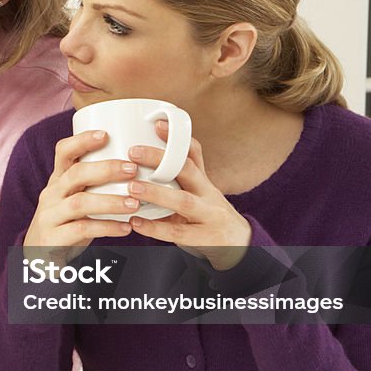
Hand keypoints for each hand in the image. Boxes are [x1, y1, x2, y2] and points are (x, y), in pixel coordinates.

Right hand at [23, 129, 138, 261]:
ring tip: (134, 202)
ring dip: (110, 201)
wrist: (38, 254)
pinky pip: (82, 230)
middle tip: (132, 169)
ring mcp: (50, 216)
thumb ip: (94, 183)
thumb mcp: (73, 197)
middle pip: (75, 174)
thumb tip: (138, 164)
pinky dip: (107, 228)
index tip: (106, 134)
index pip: (63, 152)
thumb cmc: (67, 220)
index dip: (82, 140)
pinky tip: (126, 227)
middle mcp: (51, 194)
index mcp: (58, 180)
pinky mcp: (54, 238)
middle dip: (105, 169)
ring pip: (79, 203)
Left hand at [126, 121, 250, 269]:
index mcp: (204, 181)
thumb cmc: (208, 212)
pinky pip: (178, 233)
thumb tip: (155, 143)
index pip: (193, 154)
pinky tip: (136, 223)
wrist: (238, 245)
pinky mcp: (205, 238)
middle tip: (132, 152)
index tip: (156, 125)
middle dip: (160, 160)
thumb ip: (181, 172)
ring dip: (156, 194)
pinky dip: (155, 228)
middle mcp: (209, 194)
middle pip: (188, 171)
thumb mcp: (200, 190)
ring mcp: (209, 216)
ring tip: (132, 187)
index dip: (176, 138)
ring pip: (183, 202)